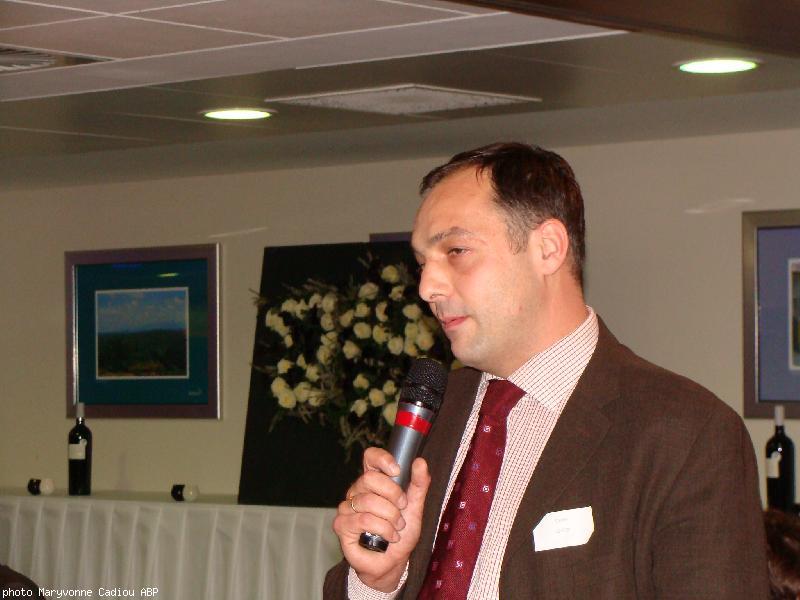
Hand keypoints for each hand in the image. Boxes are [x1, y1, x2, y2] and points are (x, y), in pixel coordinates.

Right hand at [332, 447, 430, 592]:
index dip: (382, 459)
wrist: (394, 562)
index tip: (396, 470)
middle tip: (402, 508)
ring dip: (390, 517)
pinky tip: (389, 537)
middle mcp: (357, 491)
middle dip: (393, 495)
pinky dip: (383, 530)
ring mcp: (346, 507)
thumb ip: (419, 484)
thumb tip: (420, 462)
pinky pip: (363, 520)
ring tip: (397, 528)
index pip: (370, 458)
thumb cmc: (401, 533)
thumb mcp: (416, 507)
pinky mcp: (341, 524)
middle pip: (370, 478)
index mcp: (374, 482)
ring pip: (368, 501)